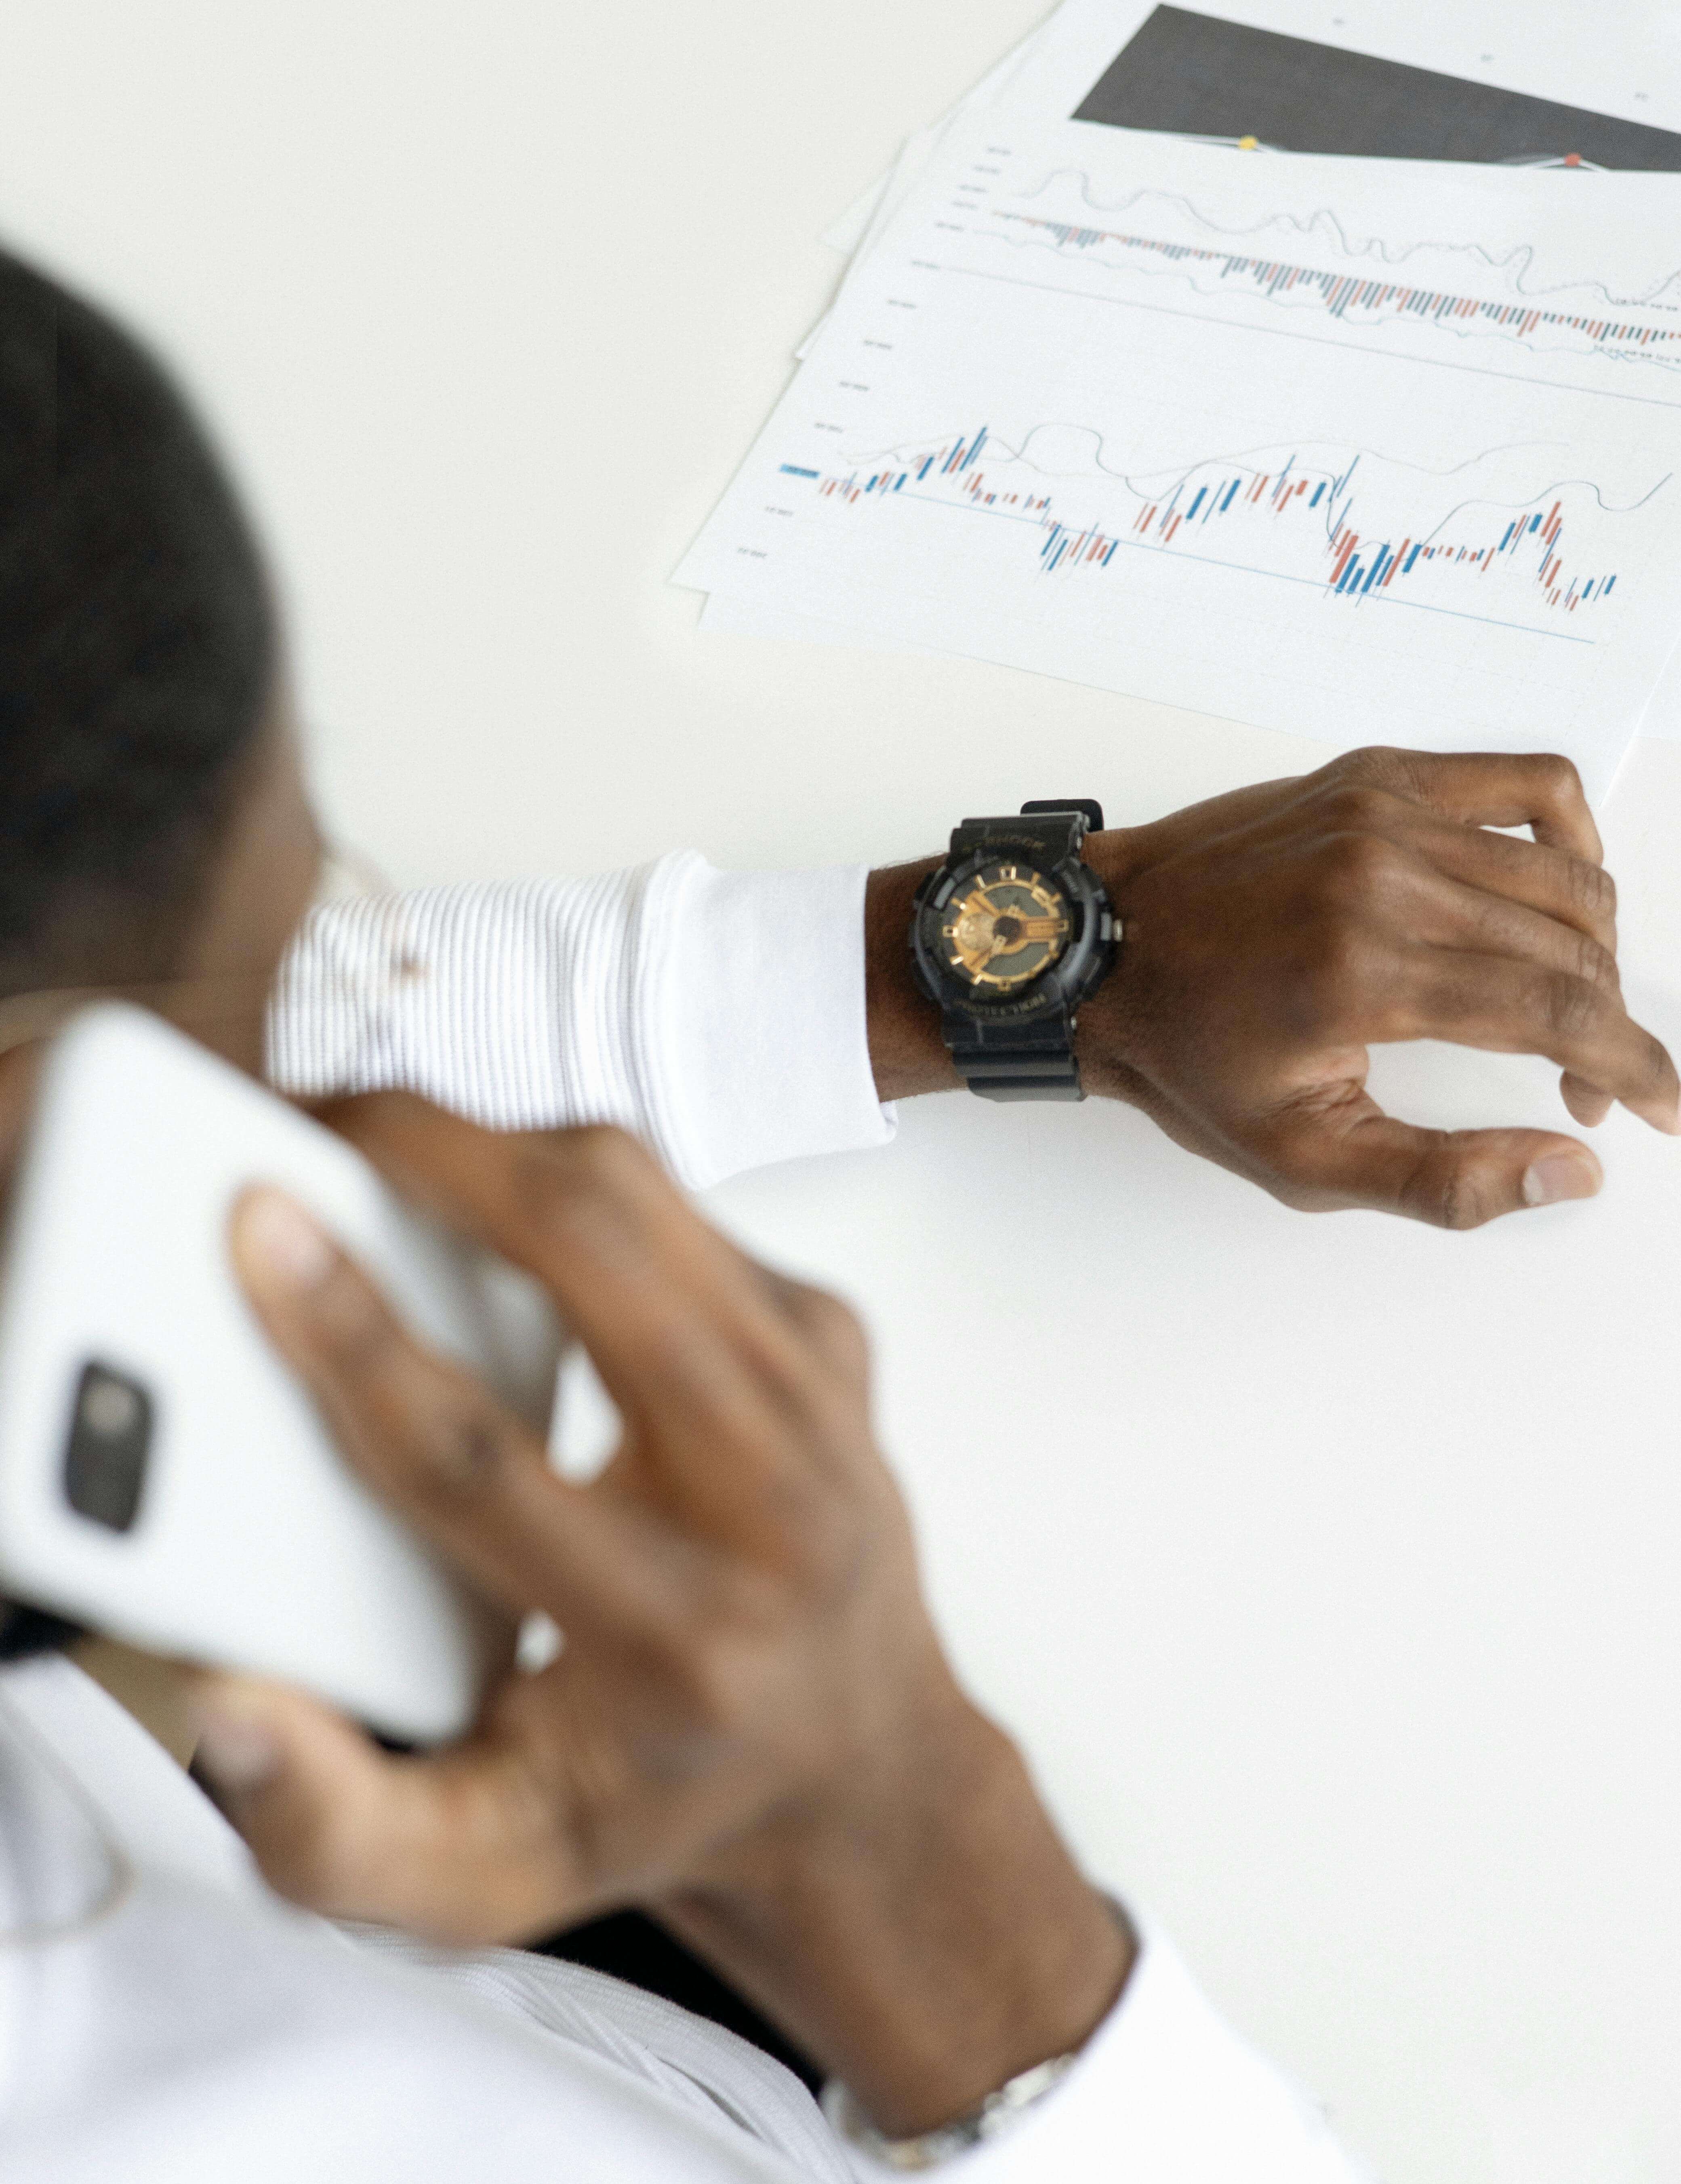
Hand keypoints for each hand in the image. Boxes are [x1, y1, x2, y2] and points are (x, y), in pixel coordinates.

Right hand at [197, 1099, 1129, 2135]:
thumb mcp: (485, 1875)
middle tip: (318, 1128)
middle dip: (438, 1159)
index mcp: (675, 1642)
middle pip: (595, 1257)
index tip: (262, 1233)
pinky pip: (683, 1209)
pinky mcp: (831, 1334)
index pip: (483, 1461)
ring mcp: (820, 1396)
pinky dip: (576, 1184)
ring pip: (644, 1194)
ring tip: (391, 1151)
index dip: (352, 1339)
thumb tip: (230, 1701)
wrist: (860, 1770)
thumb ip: (335, 1826)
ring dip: (501, 1147)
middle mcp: (772, 1502)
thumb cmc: (659, 1800)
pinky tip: (505, 1219)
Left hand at [866, 748, 1678, 1228]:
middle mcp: (1385, 875)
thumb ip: (1444, 1180)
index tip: (1665, 1107)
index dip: (1636, 1065)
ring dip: (1594, 948)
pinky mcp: (1374, 774)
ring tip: (1566, 1010)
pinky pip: (1520, 782)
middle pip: (1572, 945)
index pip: (1560, 1013)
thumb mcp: (1302, 1159)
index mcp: (1366, 972)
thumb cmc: (1187, 1058)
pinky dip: (1568, 837)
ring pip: (1562, 872)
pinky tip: (1559, 894)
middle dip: (1609, 1025)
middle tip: (1587, 1083)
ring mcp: (1381, 811)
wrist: (1095, 955)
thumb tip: (1575, 1171)